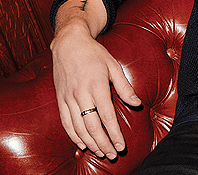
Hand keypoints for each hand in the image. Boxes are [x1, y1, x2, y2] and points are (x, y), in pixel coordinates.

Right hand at [51, 20, 141, 159]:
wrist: (69, 43)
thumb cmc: (94, 53)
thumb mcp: (113, 65)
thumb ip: (125, 86)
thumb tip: (137, 103)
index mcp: (96, 86)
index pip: (107, 116)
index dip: (114, 134)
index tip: (121, 145)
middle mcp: (81, 95)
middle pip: (92, 127)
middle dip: (103, 144)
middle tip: (113, 154)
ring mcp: (68, 98)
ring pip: (78, 128)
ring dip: (90, 143)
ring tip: (101, 152)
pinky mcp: (60, 99)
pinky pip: (66, 123)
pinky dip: (74, 136)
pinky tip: (82, 144)